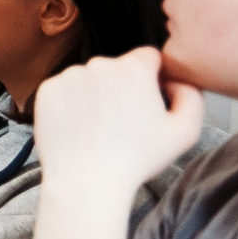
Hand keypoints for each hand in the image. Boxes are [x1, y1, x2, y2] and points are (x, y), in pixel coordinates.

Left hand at [32, 49, 203, 197]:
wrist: (86, 181)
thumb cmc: (136, 159)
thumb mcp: (186, 130)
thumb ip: (191, 95)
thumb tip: (174, 81)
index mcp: (133, 69)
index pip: (148, 57)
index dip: (152, 77)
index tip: (148, 99)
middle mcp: (98, 65)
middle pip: (117, 68)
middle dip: (123, 86)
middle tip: (123, 120)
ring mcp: (68, 76)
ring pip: (89, 78)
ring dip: (95, 94)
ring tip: (100, 127)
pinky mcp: (46, 91)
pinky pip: (65, 90)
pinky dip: (71, 103)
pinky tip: (80, 127)